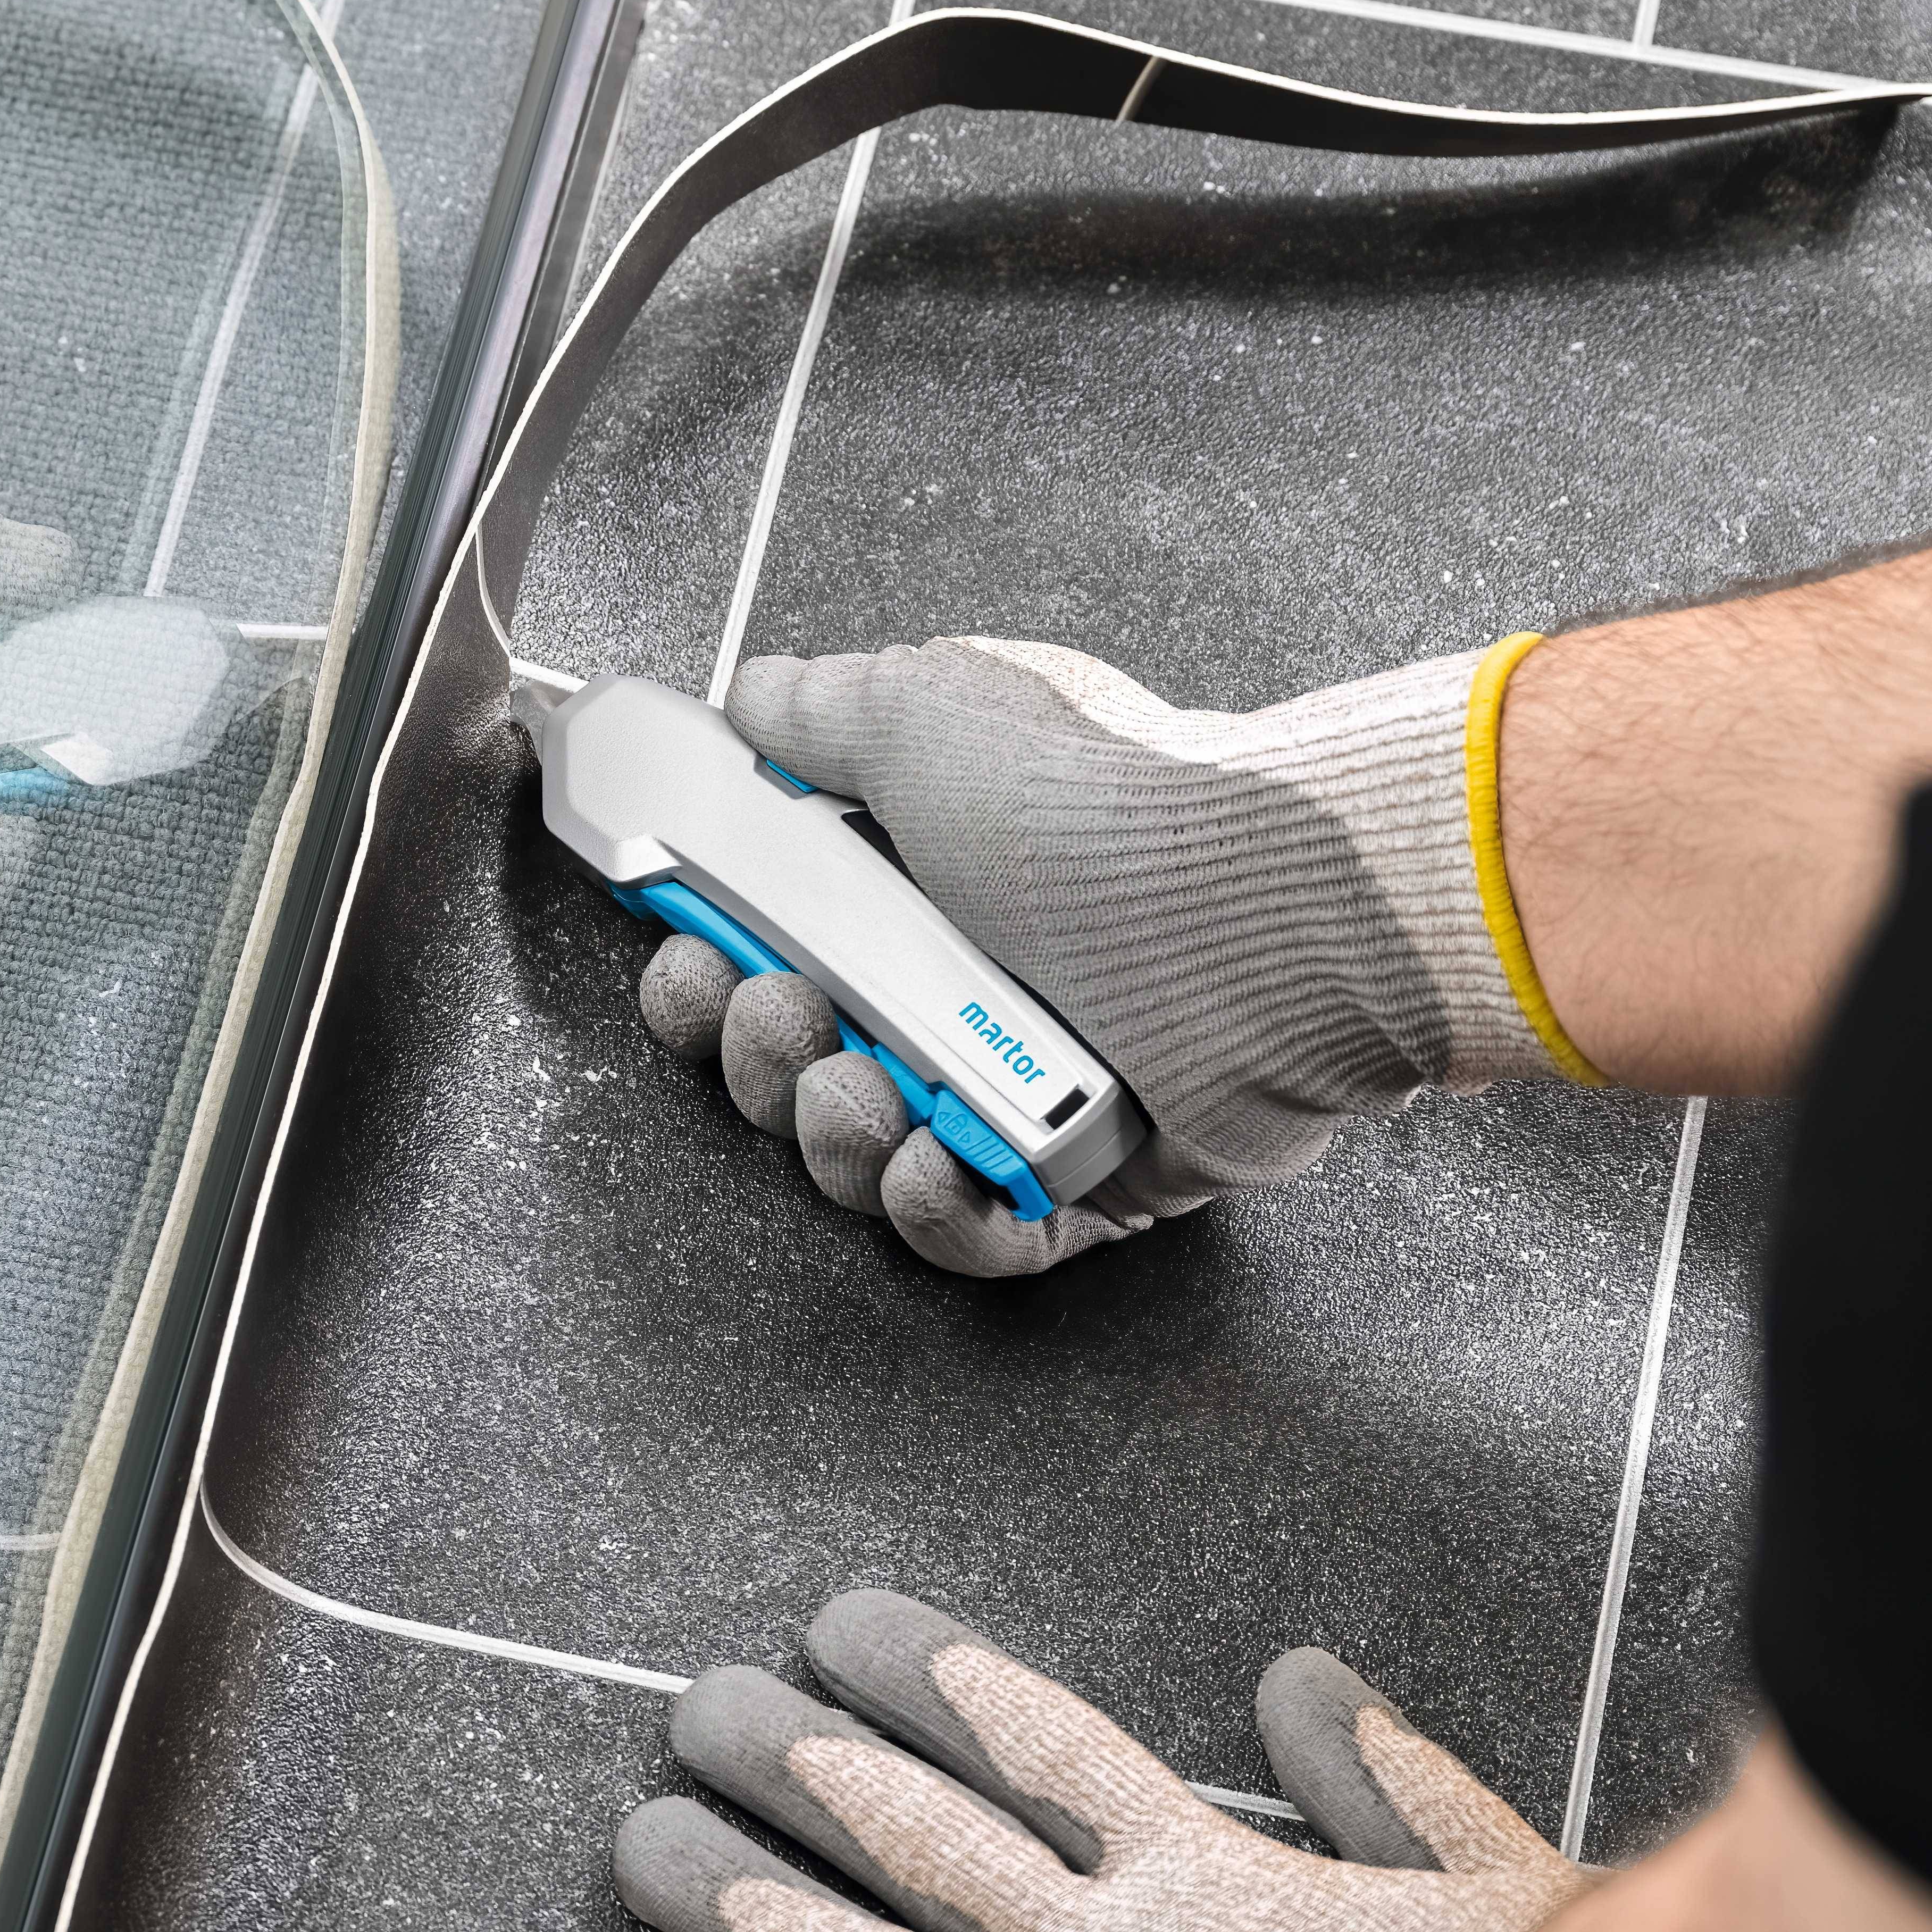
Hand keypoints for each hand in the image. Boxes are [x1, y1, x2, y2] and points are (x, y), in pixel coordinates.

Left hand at [610, 1590, 1582, 1931]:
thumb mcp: (1493, 1903)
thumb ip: (1394, 1790)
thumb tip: (1305, 1684)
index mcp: (1203, 1886)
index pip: (1031, 1744)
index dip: (925, 1678)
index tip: (835, 1627)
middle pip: (907, 1838)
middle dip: (792, 1763)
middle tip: (695, 1706)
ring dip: (731, 1904)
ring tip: (635, 1842)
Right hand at [627, 633, 1570, 1274]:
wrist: (1243, 916)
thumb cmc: (1096, 810)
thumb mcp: (928, 714)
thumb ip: (818, 708)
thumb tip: (755, 696)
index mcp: (919, 888)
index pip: (771, 948)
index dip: (708, 966)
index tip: (687, 953)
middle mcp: (966, 990)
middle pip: (800, 1064)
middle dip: (758, 1051)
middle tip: (781, 1011)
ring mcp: (1022, 1094)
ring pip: (868, 1156)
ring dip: (831, 1130)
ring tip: (859, 1085)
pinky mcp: (1082, 1186)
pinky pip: (973, 1235)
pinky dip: (931, 1208)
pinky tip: (923, 1158)